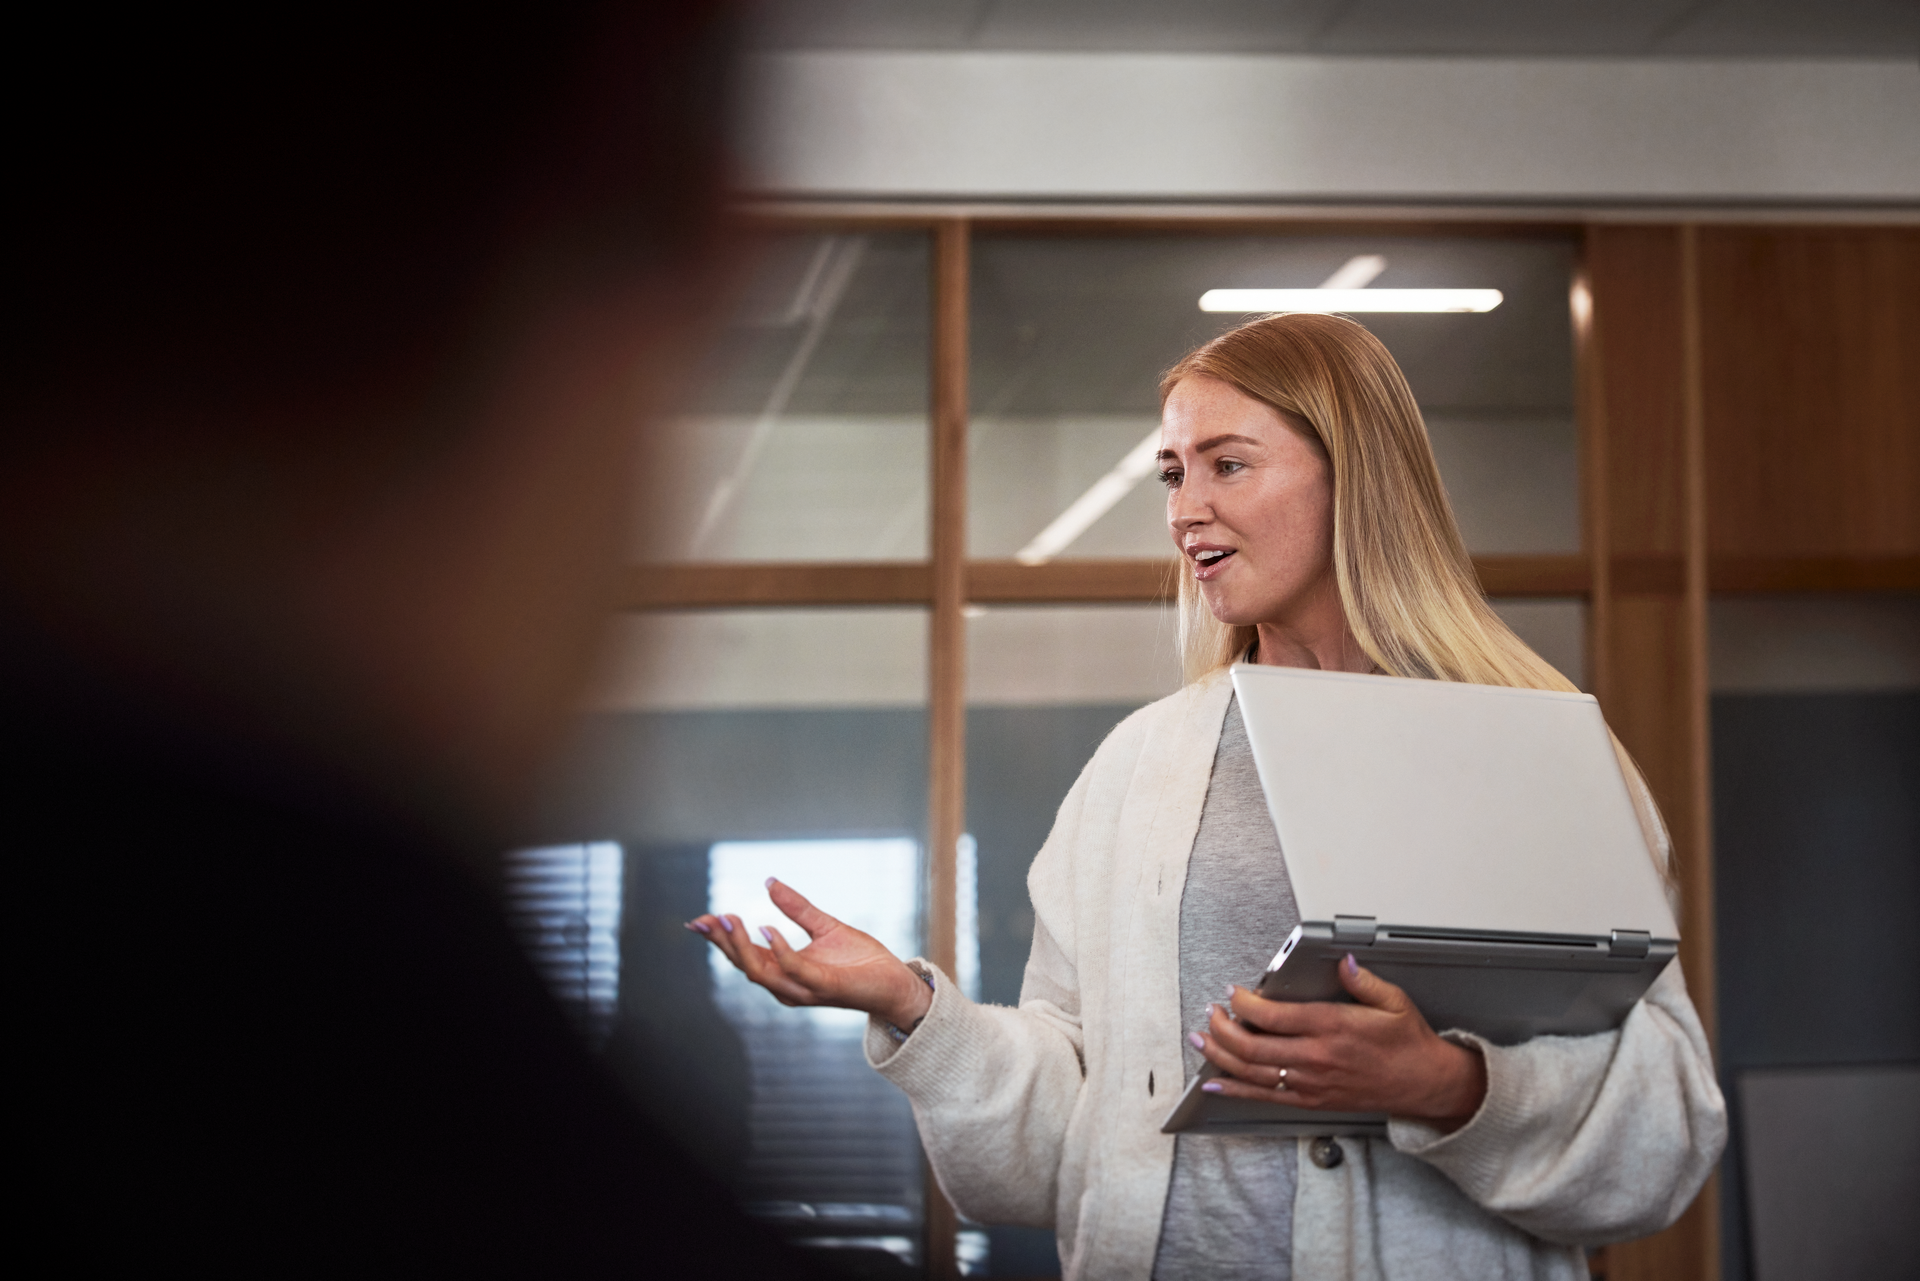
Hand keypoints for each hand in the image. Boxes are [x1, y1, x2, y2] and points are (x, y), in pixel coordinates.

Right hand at [686, 878, 931, 1028]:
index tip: (700, 919)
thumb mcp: (825, 926)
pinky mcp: (823, 985)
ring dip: (742, 946)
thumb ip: (797, 908)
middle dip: (723, 942)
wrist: (895, 981)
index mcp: (785, 970)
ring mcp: (803, 988)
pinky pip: (793, 969)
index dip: (721, 938)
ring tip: (729, 919)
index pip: (744, 955)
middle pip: (744, 964)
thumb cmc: (862, 960)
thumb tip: (769, 881)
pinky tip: (767, 927)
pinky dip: (778, 949)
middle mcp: (787, 984)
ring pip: (760, 971)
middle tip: (706, 919)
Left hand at [1193, 953, 1486, 1128]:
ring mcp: (1312, 1082)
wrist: (1425, 1084)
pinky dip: (1236, 1090)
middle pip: (1253, 1047)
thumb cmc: (1408, 1044)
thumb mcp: (1393, 1002)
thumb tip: (1343, 962)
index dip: (1244, 1003)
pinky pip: (1265, 1097)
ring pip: (1253, 1072)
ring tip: (1200, 1041)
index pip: (1273, 1016)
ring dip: (1220, 1056)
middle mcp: (1317, 1057)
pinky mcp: (1312, 1100)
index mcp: (1332, 1027)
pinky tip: (1215, 1084)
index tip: (1232, 992)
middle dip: (1222, 1028)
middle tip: (1210, 1014)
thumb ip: (1363, 981)